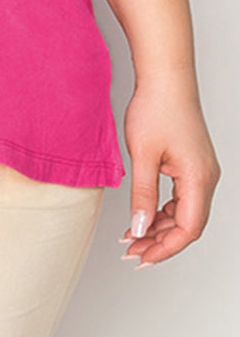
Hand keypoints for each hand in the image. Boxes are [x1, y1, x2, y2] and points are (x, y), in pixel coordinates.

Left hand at [120, 71, 220, 266]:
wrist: (165, 78)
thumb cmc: (156, 108)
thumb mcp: (143, 156)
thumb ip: (142, 196)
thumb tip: (139, 230)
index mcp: (198, 179)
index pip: (188, 229)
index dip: (165, 248)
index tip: (141, 258)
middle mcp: (206, 178)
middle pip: (187, 225)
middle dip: (159, 241)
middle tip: (131, 251)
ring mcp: (201, 171)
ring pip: (183, 213)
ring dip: (159, 227)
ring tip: (132, 237)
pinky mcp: (192, 164)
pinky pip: (181, 198)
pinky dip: (162, 210)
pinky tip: (142, 216)